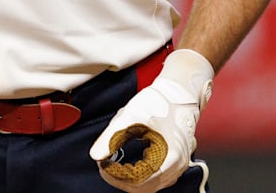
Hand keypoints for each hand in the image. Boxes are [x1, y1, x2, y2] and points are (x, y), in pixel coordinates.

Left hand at [89, 49, 213, 192]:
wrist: (180, 93)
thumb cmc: (158, 102)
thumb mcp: (130, 116)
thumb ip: (111, 137)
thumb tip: (95, 155)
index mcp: (169, 156)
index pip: (138, 180)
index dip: (116, 176)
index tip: (101, 165)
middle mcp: (178, 166)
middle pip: (144, 187)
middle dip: (121, 179)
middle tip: (105, 166)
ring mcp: (179, 166)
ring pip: (151, 186)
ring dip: (131, 179)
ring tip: (114, 165)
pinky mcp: (176, 162)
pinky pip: (157, 179)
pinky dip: (141, 176)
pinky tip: (128, 166)